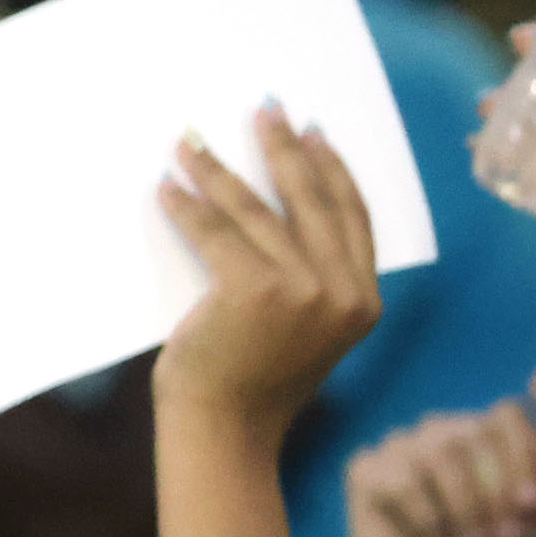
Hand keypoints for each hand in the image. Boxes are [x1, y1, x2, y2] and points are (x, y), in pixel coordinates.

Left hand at [156, 105, 382, 435]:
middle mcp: (345, 292)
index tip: (311, 133)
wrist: (229, 426)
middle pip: (313, 200)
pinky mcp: (255, 290)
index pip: (354, 217)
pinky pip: (216, 231)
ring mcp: (304, 291)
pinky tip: (169, 186)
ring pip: (257, 210)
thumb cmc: (259, 379)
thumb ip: (316, 279)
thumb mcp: (310, 327)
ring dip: (218, 169)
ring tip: (192, 142)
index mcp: (366, 301)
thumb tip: (276, 204)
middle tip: (264, 110)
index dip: (332, 169)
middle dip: (284, 148)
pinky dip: (187, 205)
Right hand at [343, 387, 535, 536]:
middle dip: (493, 496)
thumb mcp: (530, 523)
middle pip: (473, 433)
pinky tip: (427, 536)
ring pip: (437, 453)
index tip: (530, 504)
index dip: (522, 457)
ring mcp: (401, 445)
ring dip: (461, 510)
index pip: (507, 414)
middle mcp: (444, 430)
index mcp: (487, 435)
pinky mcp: (365, 468)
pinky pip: (402, 480)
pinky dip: (424, 517)